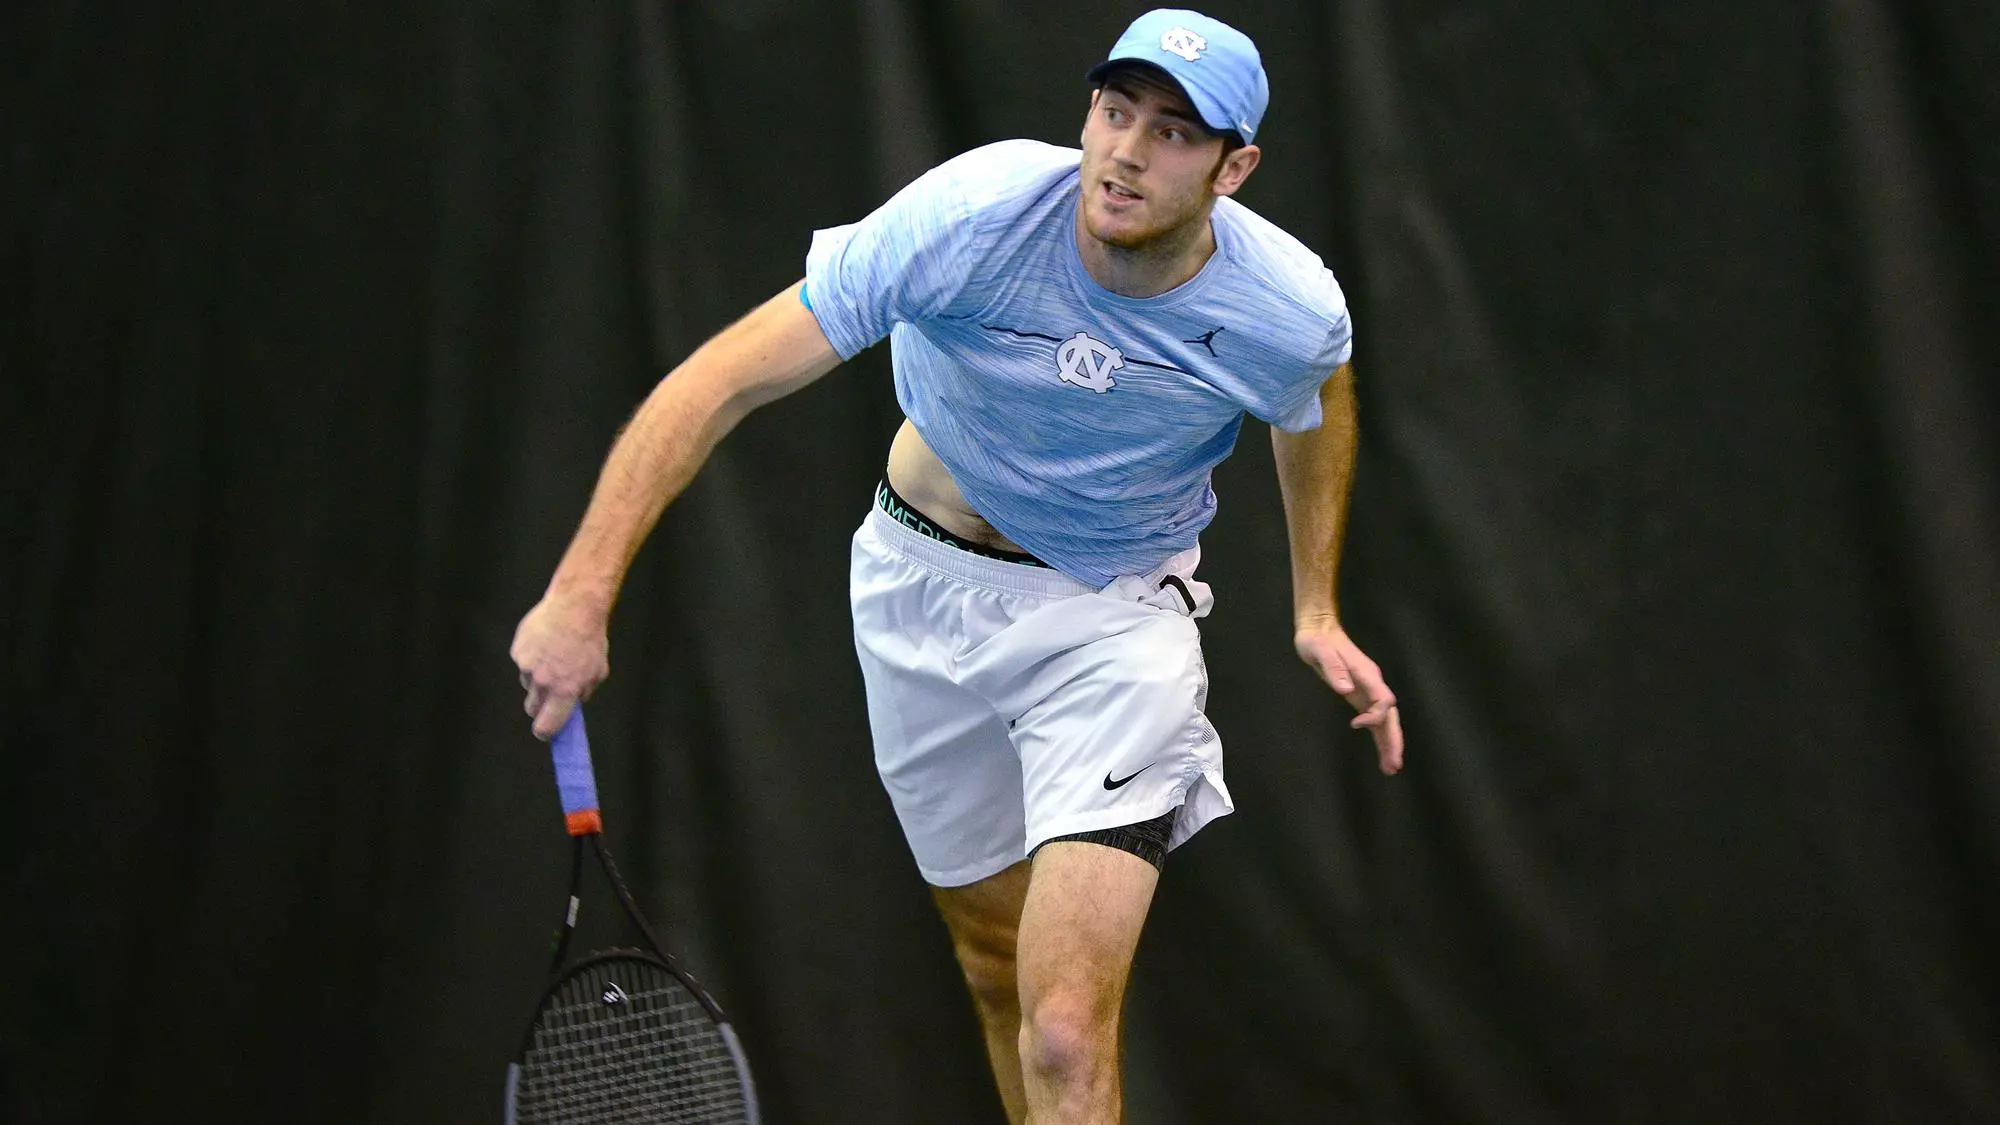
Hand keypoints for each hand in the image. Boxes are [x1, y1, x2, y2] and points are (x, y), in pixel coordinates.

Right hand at [510, 594, 610, 739]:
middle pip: (532, 708)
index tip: (547, 732)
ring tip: (553, 657)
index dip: (546, 732)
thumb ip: (583, 691)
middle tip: (550, 697)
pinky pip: (523, 662)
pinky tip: (544, 644)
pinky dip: (531, 658)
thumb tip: (573, 703)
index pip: (547, 725)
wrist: (574, 607)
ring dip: (537, 678)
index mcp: (565, 691)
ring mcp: (527, 666)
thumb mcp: (598, 671)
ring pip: (528, 683)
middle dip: (540, 707)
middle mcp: (543, 682)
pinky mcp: (518, 651)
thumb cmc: (590, 639)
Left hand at [1293, 617, 1403, 774]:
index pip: (1382, 699)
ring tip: (1391, 767)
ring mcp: (1368, 690)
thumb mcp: (1320, 651)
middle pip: (1390, 715)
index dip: (1375, 715)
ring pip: (1386, 720)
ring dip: (1390, 742)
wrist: (1319, 630)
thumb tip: (1345, 689)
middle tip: (1394, 764)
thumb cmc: (1318, 640)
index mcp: (1366, 674)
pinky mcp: (1360, 695)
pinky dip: (1380, 735)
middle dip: (1393, 739)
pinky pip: (1375, 718)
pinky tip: (1382, 752)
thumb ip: (1333, 669)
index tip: (1356, 724)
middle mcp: (1372, 684)